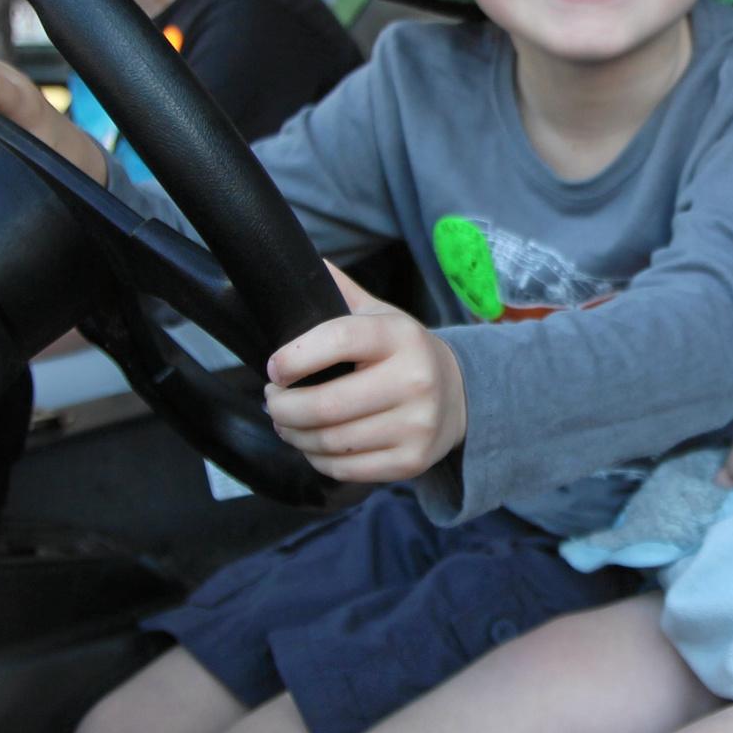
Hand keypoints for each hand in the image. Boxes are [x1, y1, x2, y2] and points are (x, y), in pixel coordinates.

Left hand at [262, 262, 468, 482]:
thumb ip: (340, 292)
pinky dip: (318, 459)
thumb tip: (298, 263)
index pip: (339, 340)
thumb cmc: (403, 353)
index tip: (274, 368)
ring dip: (294, 436)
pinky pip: (346, 469)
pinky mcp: (411, 461)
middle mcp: (414, 380)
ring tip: (286, 423)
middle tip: (272, 400)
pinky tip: (313, 445)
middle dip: (282, 407)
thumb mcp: (381, 315)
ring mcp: (416, 425)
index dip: (295, 357)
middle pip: (326, 405)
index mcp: (400, 335)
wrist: (460, 396)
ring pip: (330, 442)